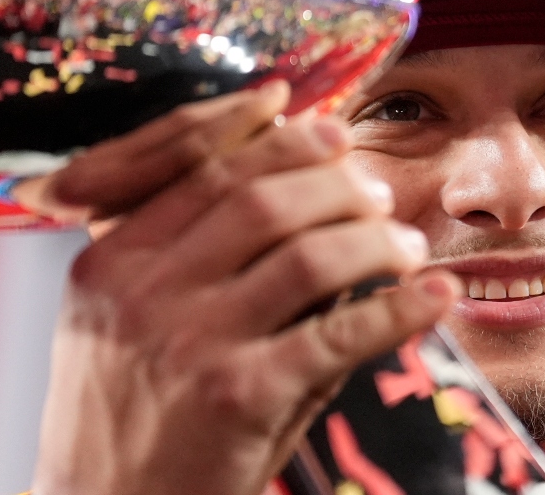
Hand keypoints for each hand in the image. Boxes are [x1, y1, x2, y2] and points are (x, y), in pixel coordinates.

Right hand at [24, 84, 461, 494]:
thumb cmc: (128, 418)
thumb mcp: (121, 324)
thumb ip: (189, 257)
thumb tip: (299, 186)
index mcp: (109, 260)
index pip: (203, 167)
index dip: (277, 139)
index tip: (326, 126)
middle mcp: (141, 290)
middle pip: (261, 198)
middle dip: (335, 182)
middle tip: (377, 189)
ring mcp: (189, 342)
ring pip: (308, 255)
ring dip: (375, 239)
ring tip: (406, 244)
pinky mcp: (239, 397)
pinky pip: (340, 334)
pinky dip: (400, 309)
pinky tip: (434, 295)